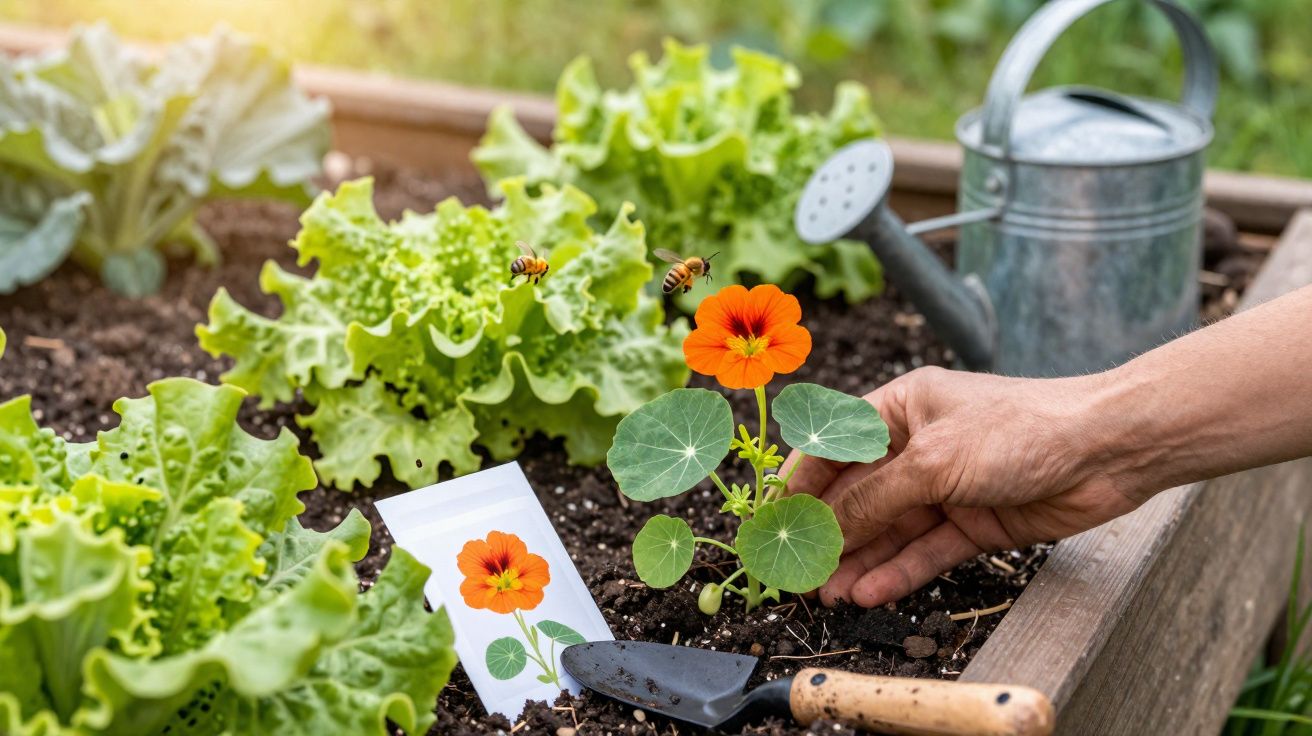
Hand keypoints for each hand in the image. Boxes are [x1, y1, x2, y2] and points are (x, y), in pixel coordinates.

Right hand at [783, 366, 1144, 607]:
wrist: (1107, 451)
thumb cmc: (1019, 429)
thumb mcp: (932, 461)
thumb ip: (874, 500)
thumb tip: (825, 529)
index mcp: (900, 408)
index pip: (834, 446)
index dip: (800, 482)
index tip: (771, 519)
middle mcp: (919, 445)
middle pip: (859, 494)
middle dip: (828, 532)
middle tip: (797, 570)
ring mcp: (947, 485)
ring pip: (890, 529)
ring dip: (859, 560)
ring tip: (827, 594)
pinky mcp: (975, 520)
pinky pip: (926, 550)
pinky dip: (898, 571)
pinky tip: (870, 592)